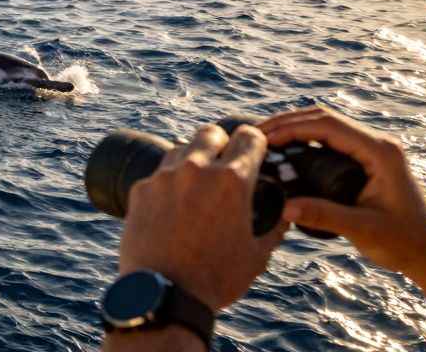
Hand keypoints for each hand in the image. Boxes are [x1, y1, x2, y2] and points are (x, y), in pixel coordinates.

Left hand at [118, 124, 286, 312]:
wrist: (164, 294)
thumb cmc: (216, 277)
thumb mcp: (257, 255)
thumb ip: (274, 226)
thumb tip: (285, 213)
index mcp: (231, 180)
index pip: (249, 137)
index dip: (256, 142)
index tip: (255, 151)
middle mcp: (195, 169)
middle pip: (210, 132)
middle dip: (221, 142)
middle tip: (224, 163)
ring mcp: (163, 177)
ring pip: (180, 147)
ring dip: (192, 158)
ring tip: (198, 182)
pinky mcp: (139, 190)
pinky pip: (157, 173)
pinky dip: (168, 181)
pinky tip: (173, 203)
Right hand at [260, 105, 425, 302]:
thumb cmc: (405, 241)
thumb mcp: (364, 230)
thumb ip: (324, 216)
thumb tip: (283, 207)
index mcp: (380, 153)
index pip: (327, 125)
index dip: (291, 127)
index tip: (263, 139)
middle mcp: (376, 144)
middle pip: (322, 118)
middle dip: (286, 123)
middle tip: (254, 135)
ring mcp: (371, 150)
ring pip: (324, 126)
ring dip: (293, 129)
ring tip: (262, 141)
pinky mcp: (365, 160)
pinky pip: (329, 140)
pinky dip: (303, 140)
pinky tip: (285, 152)